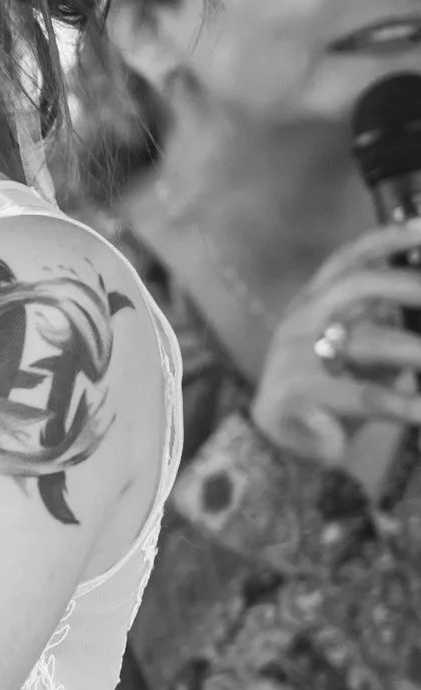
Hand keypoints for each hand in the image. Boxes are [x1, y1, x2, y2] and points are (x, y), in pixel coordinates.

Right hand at [253, 219, 420, 467]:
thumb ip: (382, 321)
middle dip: (408, 285)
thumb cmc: (332, 394)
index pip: (348, 259)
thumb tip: (420, 294)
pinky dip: (401, 403)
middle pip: (356, 285)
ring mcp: (293, 359)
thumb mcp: (356, 349)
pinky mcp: (296, 397)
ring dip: (417, 350)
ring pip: (367, 343)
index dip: (386, 240)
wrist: (282, 450)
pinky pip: (363, 397)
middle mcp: (299, 324)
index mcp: (312, 305)